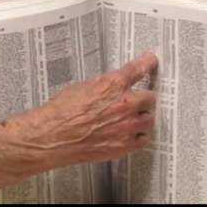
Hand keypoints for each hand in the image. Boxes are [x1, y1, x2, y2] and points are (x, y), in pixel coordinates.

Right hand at [27, 53, 157, 165]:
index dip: (148, 62)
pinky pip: (144, 138)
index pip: (140, 67)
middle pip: (150, 96)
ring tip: (133, 118)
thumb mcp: (83, 86)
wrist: (54, 136)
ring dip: (142, 116)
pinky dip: (140, 134)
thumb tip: (114, 85)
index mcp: (114, 83)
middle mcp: (126, 103)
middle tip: (136, 100)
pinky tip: (132, 133)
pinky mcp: (125, 145)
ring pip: (150, 118)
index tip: (151, 61)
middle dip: (143, 97)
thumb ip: (105, 84)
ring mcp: (128, 126)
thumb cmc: (63, 110)